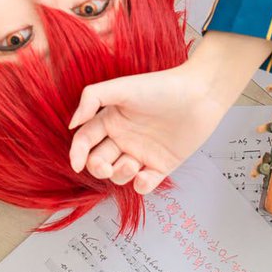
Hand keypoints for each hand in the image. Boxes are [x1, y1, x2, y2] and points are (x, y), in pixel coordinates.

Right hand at [68, 30, 271, 194]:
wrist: (199, 95)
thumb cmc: (161, 88)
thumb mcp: (122, 87)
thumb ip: (92, 99)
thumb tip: (72, 124)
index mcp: (112, 119)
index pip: (85, 140)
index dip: (77, 153)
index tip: (76, 163)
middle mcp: (124, 137)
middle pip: (99, 161)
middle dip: (98, 168)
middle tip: (105, 165)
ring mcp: (142, 153)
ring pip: (119, 175)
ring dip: (121, 175)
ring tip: (134, 163)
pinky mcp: (161, 165)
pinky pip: (144, 184)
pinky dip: (141, 184)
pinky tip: (146, 174)